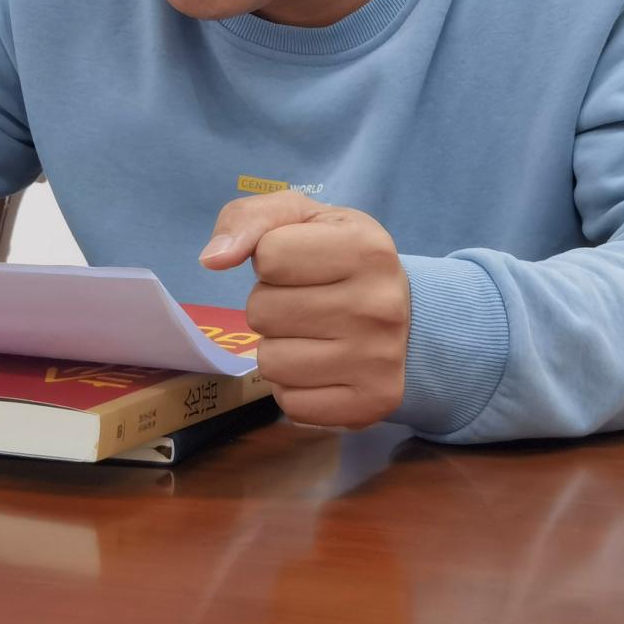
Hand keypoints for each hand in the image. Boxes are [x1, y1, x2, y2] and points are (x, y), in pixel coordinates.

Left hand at [200, 192, 410, 427]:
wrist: (411, 317)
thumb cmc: (344, 258)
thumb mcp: (305, 218)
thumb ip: (251, 220)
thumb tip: (212, 260)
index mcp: (367, 248)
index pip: (268, 256)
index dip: (271, 259)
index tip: (302, 263)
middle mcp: (379, 306)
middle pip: (262, 310)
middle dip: (271, 303)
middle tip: (306, 300)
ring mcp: (378, 360)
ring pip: (269, 362)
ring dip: (278, 346)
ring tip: (313, 333)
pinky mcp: (371, 404)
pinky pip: (289, 404)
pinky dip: (294, 386)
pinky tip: (322, 365)